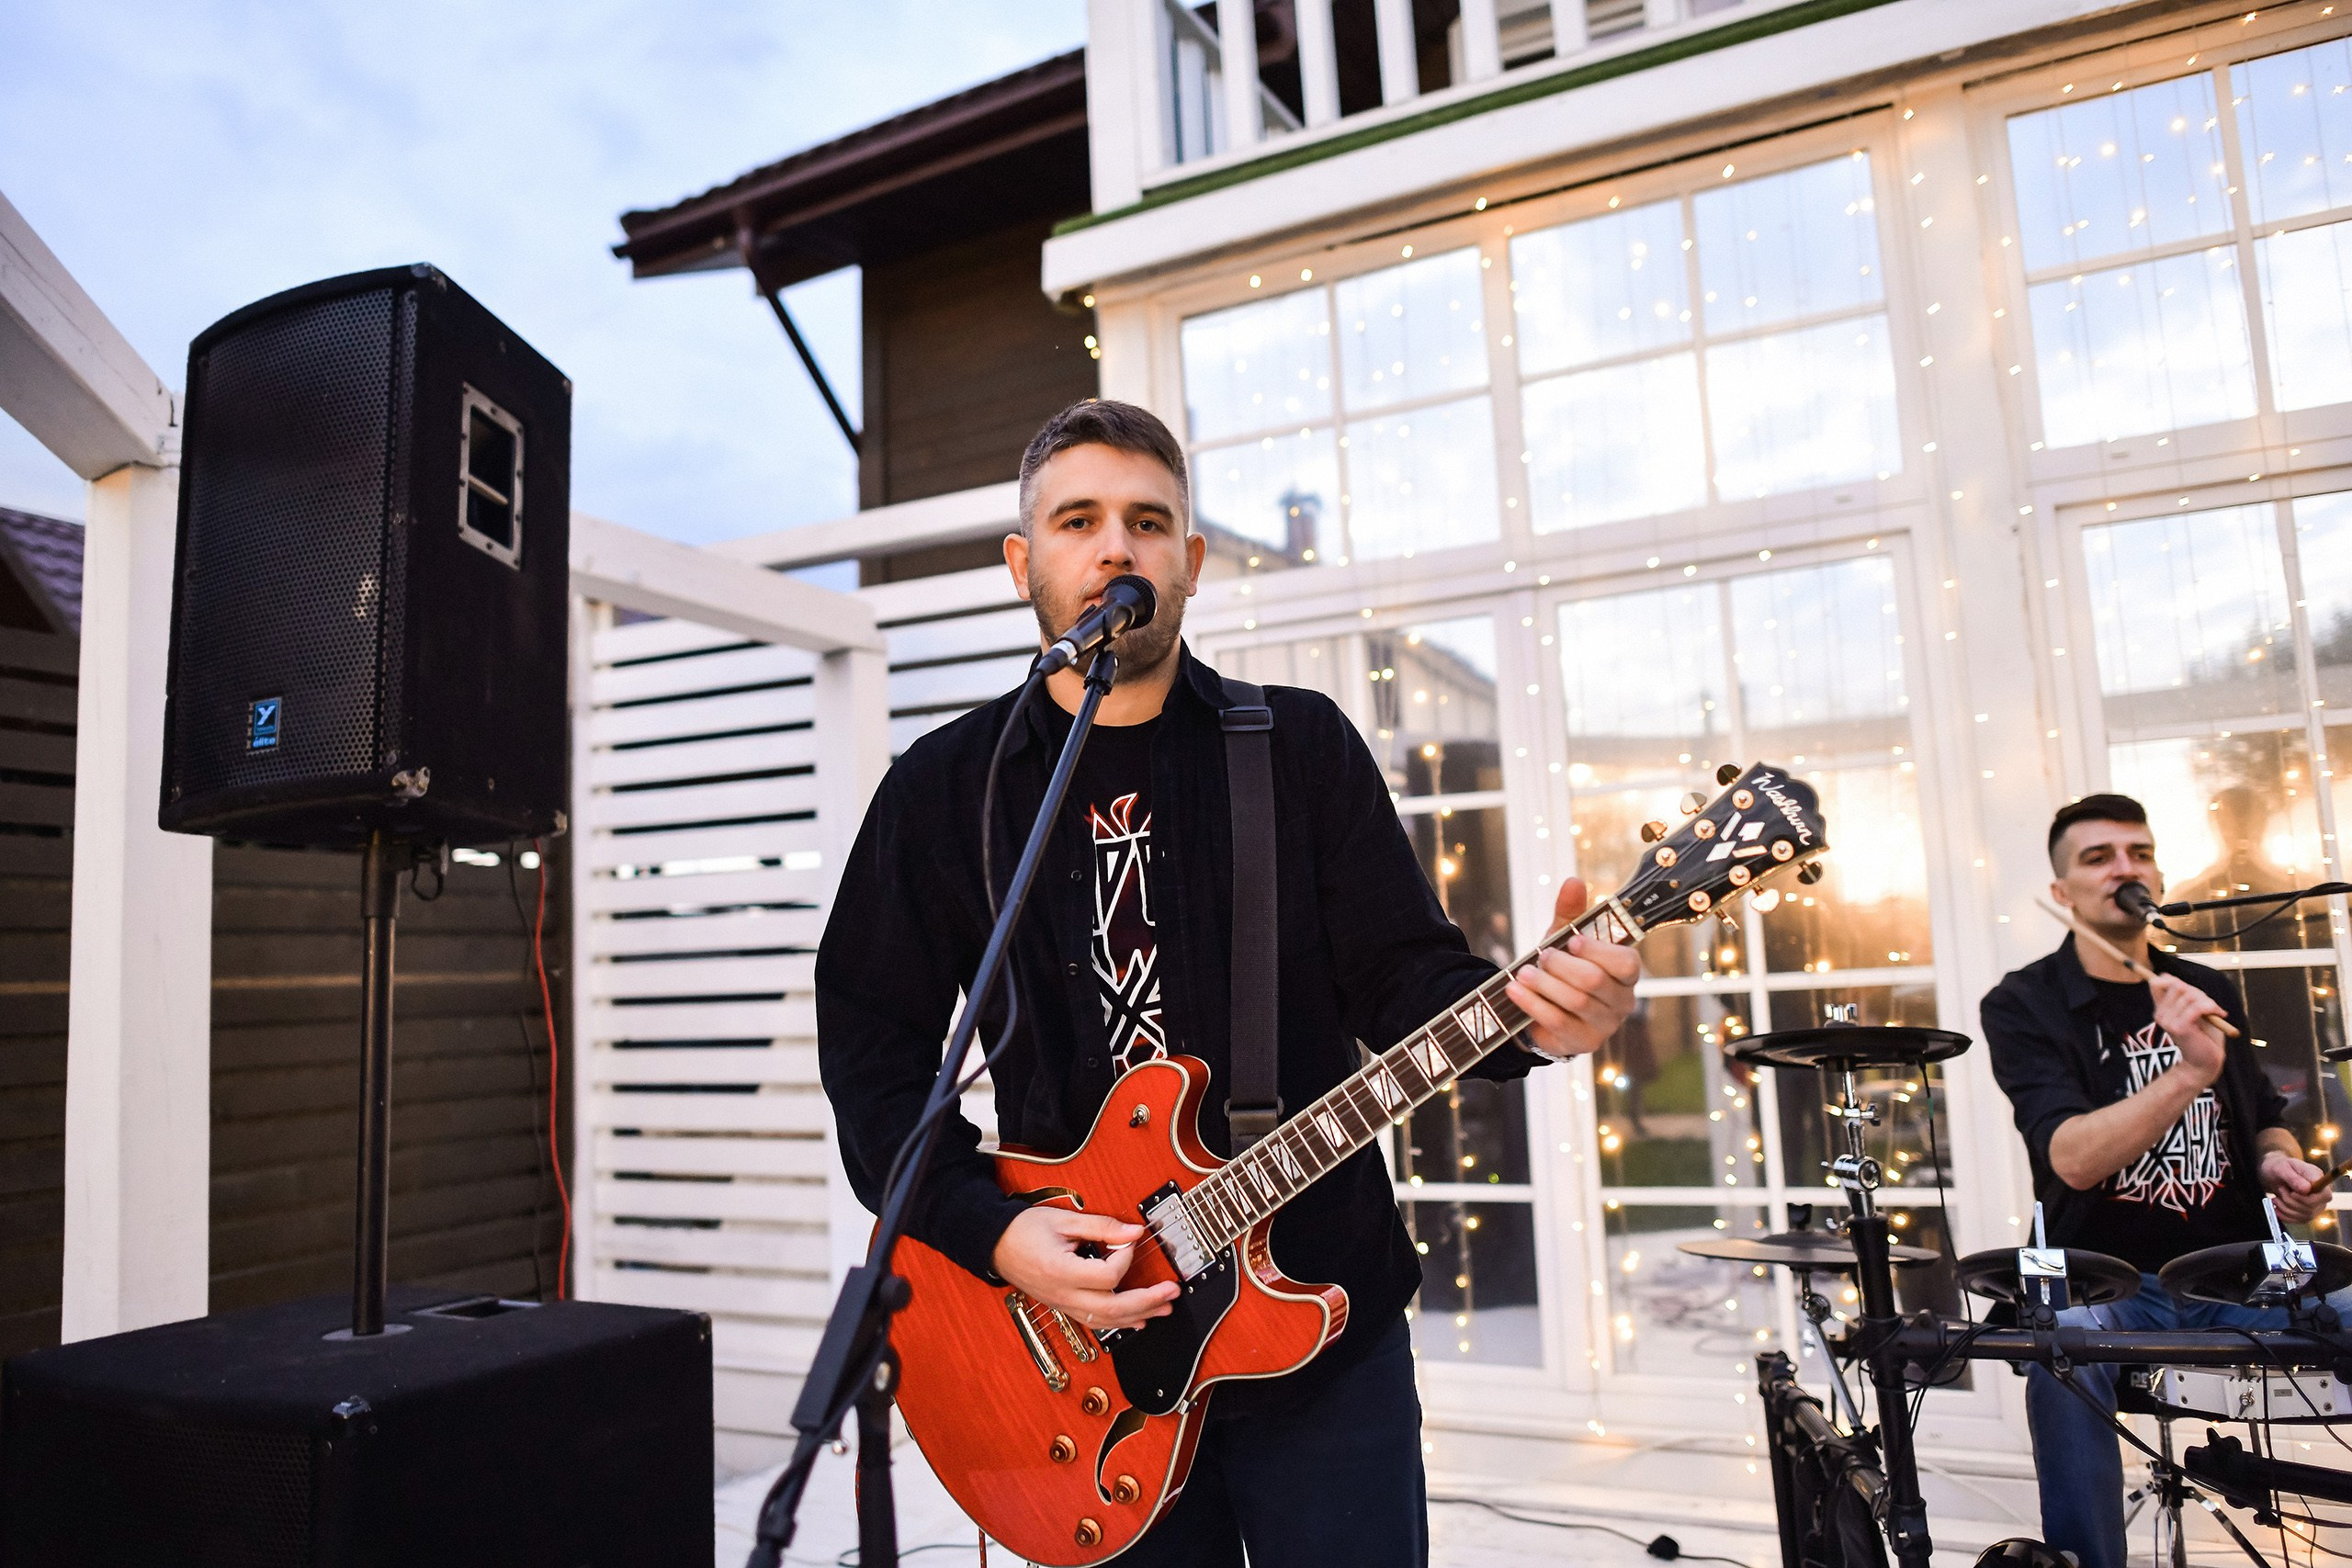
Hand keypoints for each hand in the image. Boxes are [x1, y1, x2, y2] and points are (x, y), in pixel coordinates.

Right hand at [989, 1205, 1177, 1331]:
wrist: (995, 1244)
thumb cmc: (1024, 1229)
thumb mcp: (1063, 1220)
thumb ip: (1102, 1227)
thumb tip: (1134, 1233)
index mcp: (1061, 1272)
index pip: (1107, 1276)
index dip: (1125, 1258)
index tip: (1129, 1241)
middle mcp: (1063, 1295)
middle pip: (1113, 1308)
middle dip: (1147, 1301)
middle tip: (1171, 1292)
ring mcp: (1063, 1304)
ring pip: (1107, 1321)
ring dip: (1139, 1315)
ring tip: (1164, 1308)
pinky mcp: (1064, 1306)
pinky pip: (1096, 1321)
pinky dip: (1120, 1322)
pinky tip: (1138, 1320)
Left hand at [1508, 877, 1639, 1060]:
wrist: (1545, 1007)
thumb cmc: (1564, 967)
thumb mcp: (1565, 938)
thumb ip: (1571, 912)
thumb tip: (1573, 881)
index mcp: (1626, 973)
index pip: (1626, 963)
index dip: (1597, 951)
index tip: (1571, 941)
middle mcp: (1623, 1001)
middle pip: (1594, 981)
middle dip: (1561, 965)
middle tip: (1541, 956)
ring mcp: (1605, 1025)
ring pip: (1576, 1001)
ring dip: (1544, 984)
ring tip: (1523, 972)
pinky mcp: (1583, 1043)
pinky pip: (1558, 1022)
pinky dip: (1533, 1004)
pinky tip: (1515, 991)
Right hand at [2149, 974, 2228, 1086]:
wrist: (2205, 1063)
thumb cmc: (2203, 1037)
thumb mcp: (2192, 1010)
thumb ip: (2183, 995)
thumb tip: (2168, 977)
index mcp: (2161, 1011)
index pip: (2157, 984)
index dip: (2172, 980)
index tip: (2188, 990)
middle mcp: (2160, 1015)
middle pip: (2178, 986)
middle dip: (2198, 992)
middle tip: (2210, 1005)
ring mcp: (2168, 1021)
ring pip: (2190, 995)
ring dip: (2209, 1001)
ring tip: (2216, 1011)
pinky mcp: (2179, 1027)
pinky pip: (2197, 1006)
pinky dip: (2212, 1007)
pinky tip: (2219, 1014)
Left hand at [2262, 1151, 2332, 1224]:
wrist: (2273, 1173)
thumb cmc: (2279, 1167)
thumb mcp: (2282, 1168)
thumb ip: (2294, 1178)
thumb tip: (2307, 1189)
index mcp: (2318, 1178)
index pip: (2325, 1196)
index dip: (2308, 1199)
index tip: (2292, 1193)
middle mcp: (2320, 1193)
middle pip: (2312, 1208)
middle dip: (2290, 1202)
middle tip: (2280, 1190)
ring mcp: (2315, 1205)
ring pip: (2305, 1216)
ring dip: (2286, 1208)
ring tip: (2276, 1198)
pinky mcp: (2307, 1213)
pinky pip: (2299, 1220)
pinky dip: (2284, 1216)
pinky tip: (2276, 1208)